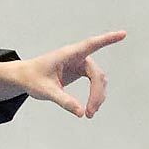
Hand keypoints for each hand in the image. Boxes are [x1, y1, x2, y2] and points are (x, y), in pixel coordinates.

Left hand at [0, 30, 125, 117]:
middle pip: (97, 74)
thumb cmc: (33, 78)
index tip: (123, 34)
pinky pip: (95, 82)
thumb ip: (63, 101)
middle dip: (97, 93)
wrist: (25, 77)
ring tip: (89, 114)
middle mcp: (78, 57)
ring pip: (98, 79)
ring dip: (97, 96)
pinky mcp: (81, 71)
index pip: (91, 45)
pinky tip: (89, 108)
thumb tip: (80, 112)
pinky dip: (95, 95)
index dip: (108, 40)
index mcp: (68, 55)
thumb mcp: (46, 91)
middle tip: (90, 112)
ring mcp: (81, 63)